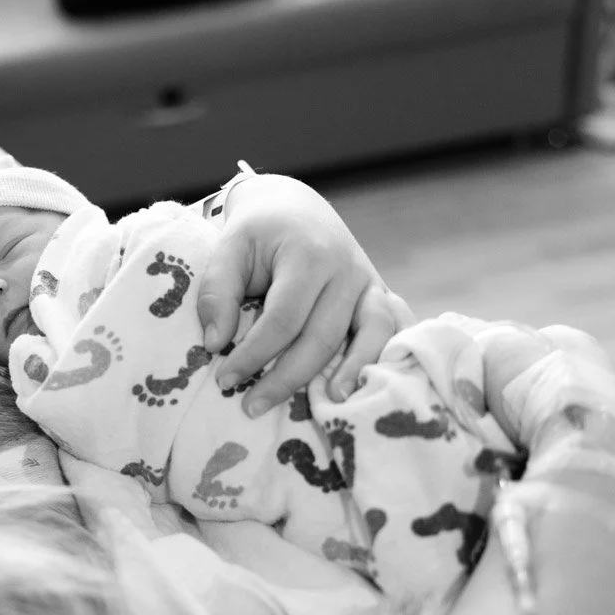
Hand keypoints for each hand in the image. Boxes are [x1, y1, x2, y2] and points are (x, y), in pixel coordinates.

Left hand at [196, 175, 411, 415]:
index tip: (225, 379)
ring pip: (371, 334)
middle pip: (323, 337)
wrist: (295, 208)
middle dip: (286, 378)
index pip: (282, 319)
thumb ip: (216, 292)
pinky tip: (373, 384)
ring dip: (352, 372)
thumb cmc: (258, 233)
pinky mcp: (381, 294)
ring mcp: (370, 283)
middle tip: (251, 406)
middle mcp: (347, 270)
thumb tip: (216, 344)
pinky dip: (389, 354)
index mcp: (308, 255)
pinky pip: (397, 327)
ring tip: (331, 404)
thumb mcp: (228, 248)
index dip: (253, 355)